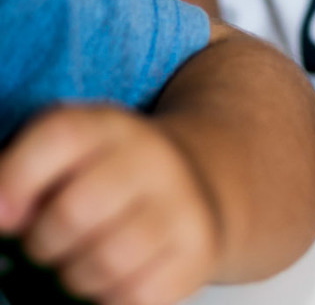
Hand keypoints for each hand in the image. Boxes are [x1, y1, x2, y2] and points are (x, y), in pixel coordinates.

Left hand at [0, 105, 222, 304]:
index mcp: (109, 125)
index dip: (16, 178)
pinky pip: (137, 295)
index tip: (5, 217)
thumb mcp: (69, 156)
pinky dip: (111, 299)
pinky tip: (111, 281)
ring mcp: (181, 201)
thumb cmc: (108, 178)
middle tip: (44, 246)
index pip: (60, 135)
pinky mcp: (198, 247)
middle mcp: (151, 155)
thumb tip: (2, 214)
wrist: (193, 182)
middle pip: (73, 212)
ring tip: (78, 264)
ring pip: (104, 262)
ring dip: (75, 279)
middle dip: (42, 245)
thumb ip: (24, 173)